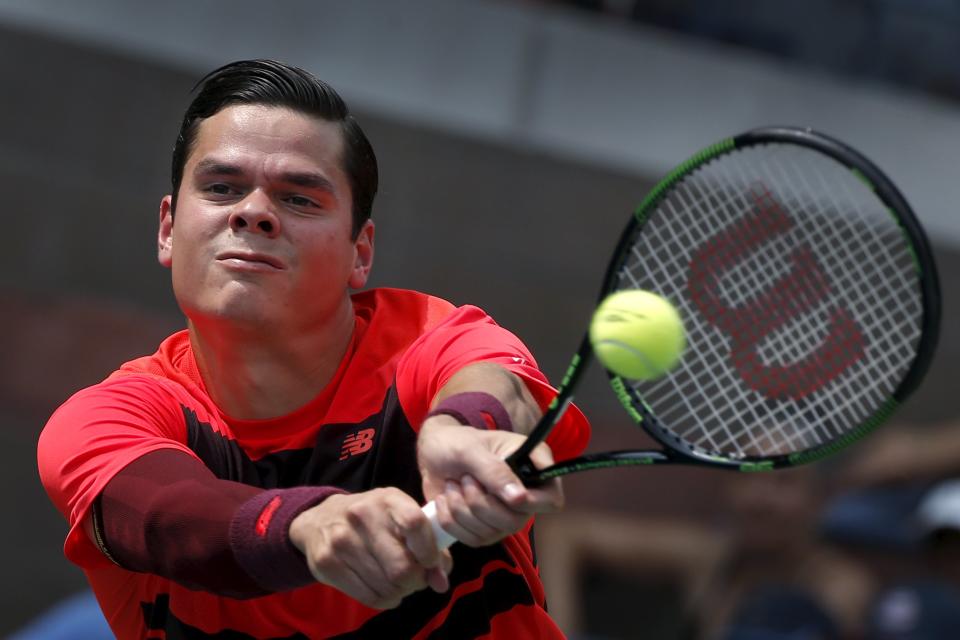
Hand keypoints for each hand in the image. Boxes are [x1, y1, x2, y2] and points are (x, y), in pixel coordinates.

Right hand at [289, 488, 451, 608]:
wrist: (319, 520)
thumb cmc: (372, 520)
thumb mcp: (400, 518)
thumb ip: (429, 546)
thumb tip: (441, 583)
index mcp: (387, 499)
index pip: (416, 524)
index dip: (429, 551)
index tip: (431, 562)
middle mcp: (362, 516)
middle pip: (402, 567)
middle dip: (416, 581)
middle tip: (414, 578)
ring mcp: (342, 540)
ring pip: (387, 587)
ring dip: (400, 592)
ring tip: (397, 583)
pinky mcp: (327, 564)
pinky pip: (369, 597)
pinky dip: (384, 600)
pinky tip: (383, 590)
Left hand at [417, 416, 563, 546]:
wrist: (432, 454)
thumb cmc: (457, 442)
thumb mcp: (472, 450)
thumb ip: (495, 471)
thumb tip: (520, 498)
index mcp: (532, 466)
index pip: (552, 499)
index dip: (533, 503)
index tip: (507, 495)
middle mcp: (523, 496)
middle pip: (516, 521)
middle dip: (482, 502)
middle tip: (466, 478)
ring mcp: (504, 516)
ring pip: (492, 533)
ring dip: (463, 508)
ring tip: (454, 484)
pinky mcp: (483, 531)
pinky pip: (471, 539)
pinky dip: (452, 520)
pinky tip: (446, 498)